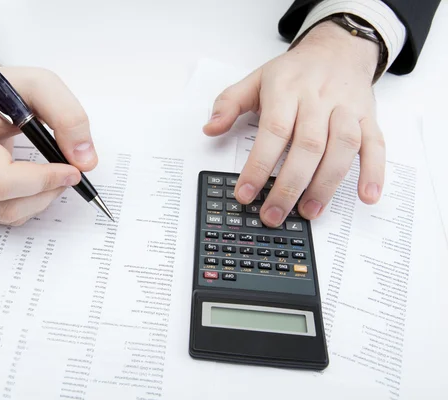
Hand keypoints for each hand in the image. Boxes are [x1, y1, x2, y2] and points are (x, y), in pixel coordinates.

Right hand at [0, 66, 97, 225]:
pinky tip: (31, 182)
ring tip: (51, 176)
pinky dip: (24, 205)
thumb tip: (85, 162)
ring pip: (2, 216)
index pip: (0, 178)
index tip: (72, 170)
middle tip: (67, 175)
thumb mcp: (41, 85)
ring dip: (38, 202)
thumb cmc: (6, 90)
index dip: (43, 181)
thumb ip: (69, 117)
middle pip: (2, 203)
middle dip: (45, 194)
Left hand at [203, 21, 384, 226]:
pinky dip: (374, 171)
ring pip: (342, 147)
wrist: (338, 48)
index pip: (273, 131)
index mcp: (286, 91)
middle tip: (274, 214)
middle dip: (289, 186)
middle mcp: (319, 100)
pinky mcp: (368, 118)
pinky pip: (376, 144)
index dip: (258, 166)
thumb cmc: (294, 72)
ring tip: (310, 212)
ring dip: (326, 183)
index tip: (245, 194)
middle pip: (308, 146)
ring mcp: (347, 109)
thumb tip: (210, 128)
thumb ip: (229, 103)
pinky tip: (367, 197)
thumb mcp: (255, 79)